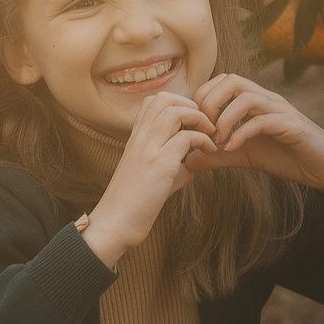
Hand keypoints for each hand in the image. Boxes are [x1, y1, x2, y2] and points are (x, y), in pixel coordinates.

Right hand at [83, 91, 219, 268]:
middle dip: (191, 105)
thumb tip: (191, 167)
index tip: (192, 123)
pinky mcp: (159, 165)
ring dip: (199, 118)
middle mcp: (139, 139)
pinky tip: (209, 152)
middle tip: (204, 125)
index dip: (178, 104)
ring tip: (209, 135)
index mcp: (136, 139)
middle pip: (164, 99)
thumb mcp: (154, 180)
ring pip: (174, 111)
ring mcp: (148, 149)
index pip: (153, 102)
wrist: (114, 224)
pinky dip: (203, 140)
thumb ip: (173, 168)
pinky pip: (186, 137)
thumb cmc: (132, 206)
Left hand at [189, 75, 323, 199]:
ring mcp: (281, 111)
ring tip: (219, 141)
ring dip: (225, 119)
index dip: (203, 99)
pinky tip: (234, 149)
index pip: (222, 81)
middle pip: (231, 80)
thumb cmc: (285, 157)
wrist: (323, 170)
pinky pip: (264, 121)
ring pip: (247, 97)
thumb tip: (188, 160)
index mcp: (255, 101)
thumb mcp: (244, 156)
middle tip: (205, 131)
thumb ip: (217, 156)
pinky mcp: (293, 127)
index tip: (197, 125)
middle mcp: (267, 99)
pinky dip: (243, 134)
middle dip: (210, 104)